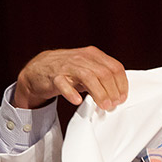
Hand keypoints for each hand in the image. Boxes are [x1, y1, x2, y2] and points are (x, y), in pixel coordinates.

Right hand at [12, 46, 127, 110]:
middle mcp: (82, 58)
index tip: (122, 98)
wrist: (39, 69)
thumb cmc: (68, 71)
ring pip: (88, 77)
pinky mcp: (54, 76)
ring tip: (104, 105)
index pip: (115, 67)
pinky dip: (71, 92)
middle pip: (104, 73)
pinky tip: (77, 100)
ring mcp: (67, 66)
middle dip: (112, 91)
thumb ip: (103, 79)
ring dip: (99, 93)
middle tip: (113, 104)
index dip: (122, 84)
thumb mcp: (89, 71)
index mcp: (93, 55)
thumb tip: (118, 95)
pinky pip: (63, 83)